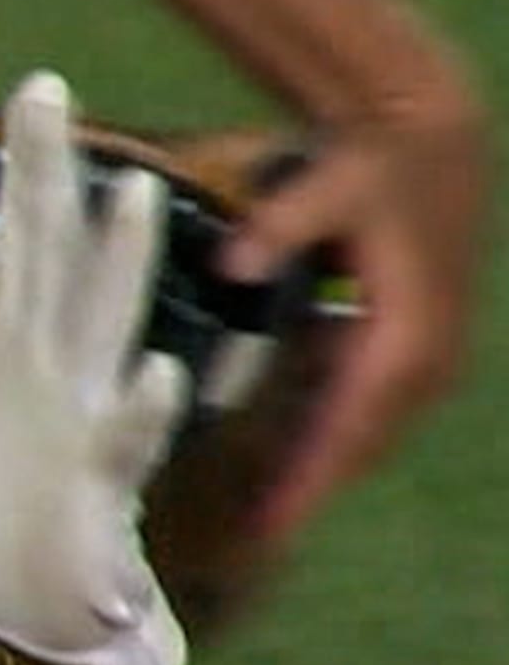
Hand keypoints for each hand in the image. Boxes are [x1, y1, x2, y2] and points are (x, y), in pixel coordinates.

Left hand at [0, 72, 189, 659]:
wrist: (40, 620)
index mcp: (12, 359)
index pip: (19, 249)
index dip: (25, 173)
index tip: (37, 87)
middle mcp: (58, 380)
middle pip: (58, 266)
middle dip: (58, 186)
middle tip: (56, 94)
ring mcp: (85, 435)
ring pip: (106, 339)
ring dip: (121, 273)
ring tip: (135, 198)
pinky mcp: (100, 504)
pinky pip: (124, 456)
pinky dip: (141, 420)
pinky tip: (158, 377)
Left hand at [219, 87, 488, 539]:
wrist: (428, 127)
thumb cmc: (373, 161)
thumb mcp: (326, 188)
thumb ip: (280, 226)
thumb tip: (234, 263)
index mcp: (404, 334)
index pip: (349, 430)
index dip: (308, 484)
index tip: (269, 529)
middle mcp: (426, 354)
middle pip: (360, 444)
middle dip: (310, 489)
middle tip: (253, 537)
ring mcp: (430, 346)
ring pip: (370, 427)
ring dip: (325, 465)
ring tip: (269, 508)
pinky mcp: (421, 333)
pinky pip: (374, 399)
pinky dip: (336, 427)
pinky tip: (293, 448)